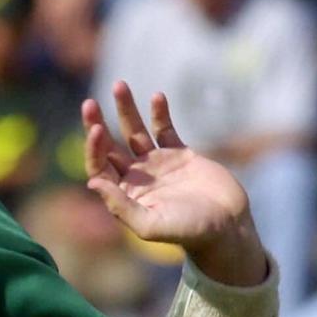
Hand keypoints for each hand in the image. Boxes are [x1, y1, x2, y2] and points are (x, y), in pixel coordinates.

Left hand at [82, 81, 266, 284]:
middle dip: (98, 124)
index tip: (96, 129)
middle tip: (89, 103)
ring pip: (135, 132)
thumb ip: (121, 207)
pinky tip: (156, 96)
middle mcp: (136, 178)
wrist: (227, 226)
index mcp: (123, 195)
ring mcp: (157, 164)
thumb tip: (92, 182)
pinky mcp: (180, 155)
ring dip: (126, 110)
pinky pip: (166, 130)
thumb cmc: (188, 232)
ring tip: (119, 85)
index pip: (99, 167)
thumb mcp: (150, 225)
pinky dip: (160, 113)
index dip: (94, 148)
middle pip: (110, 146)